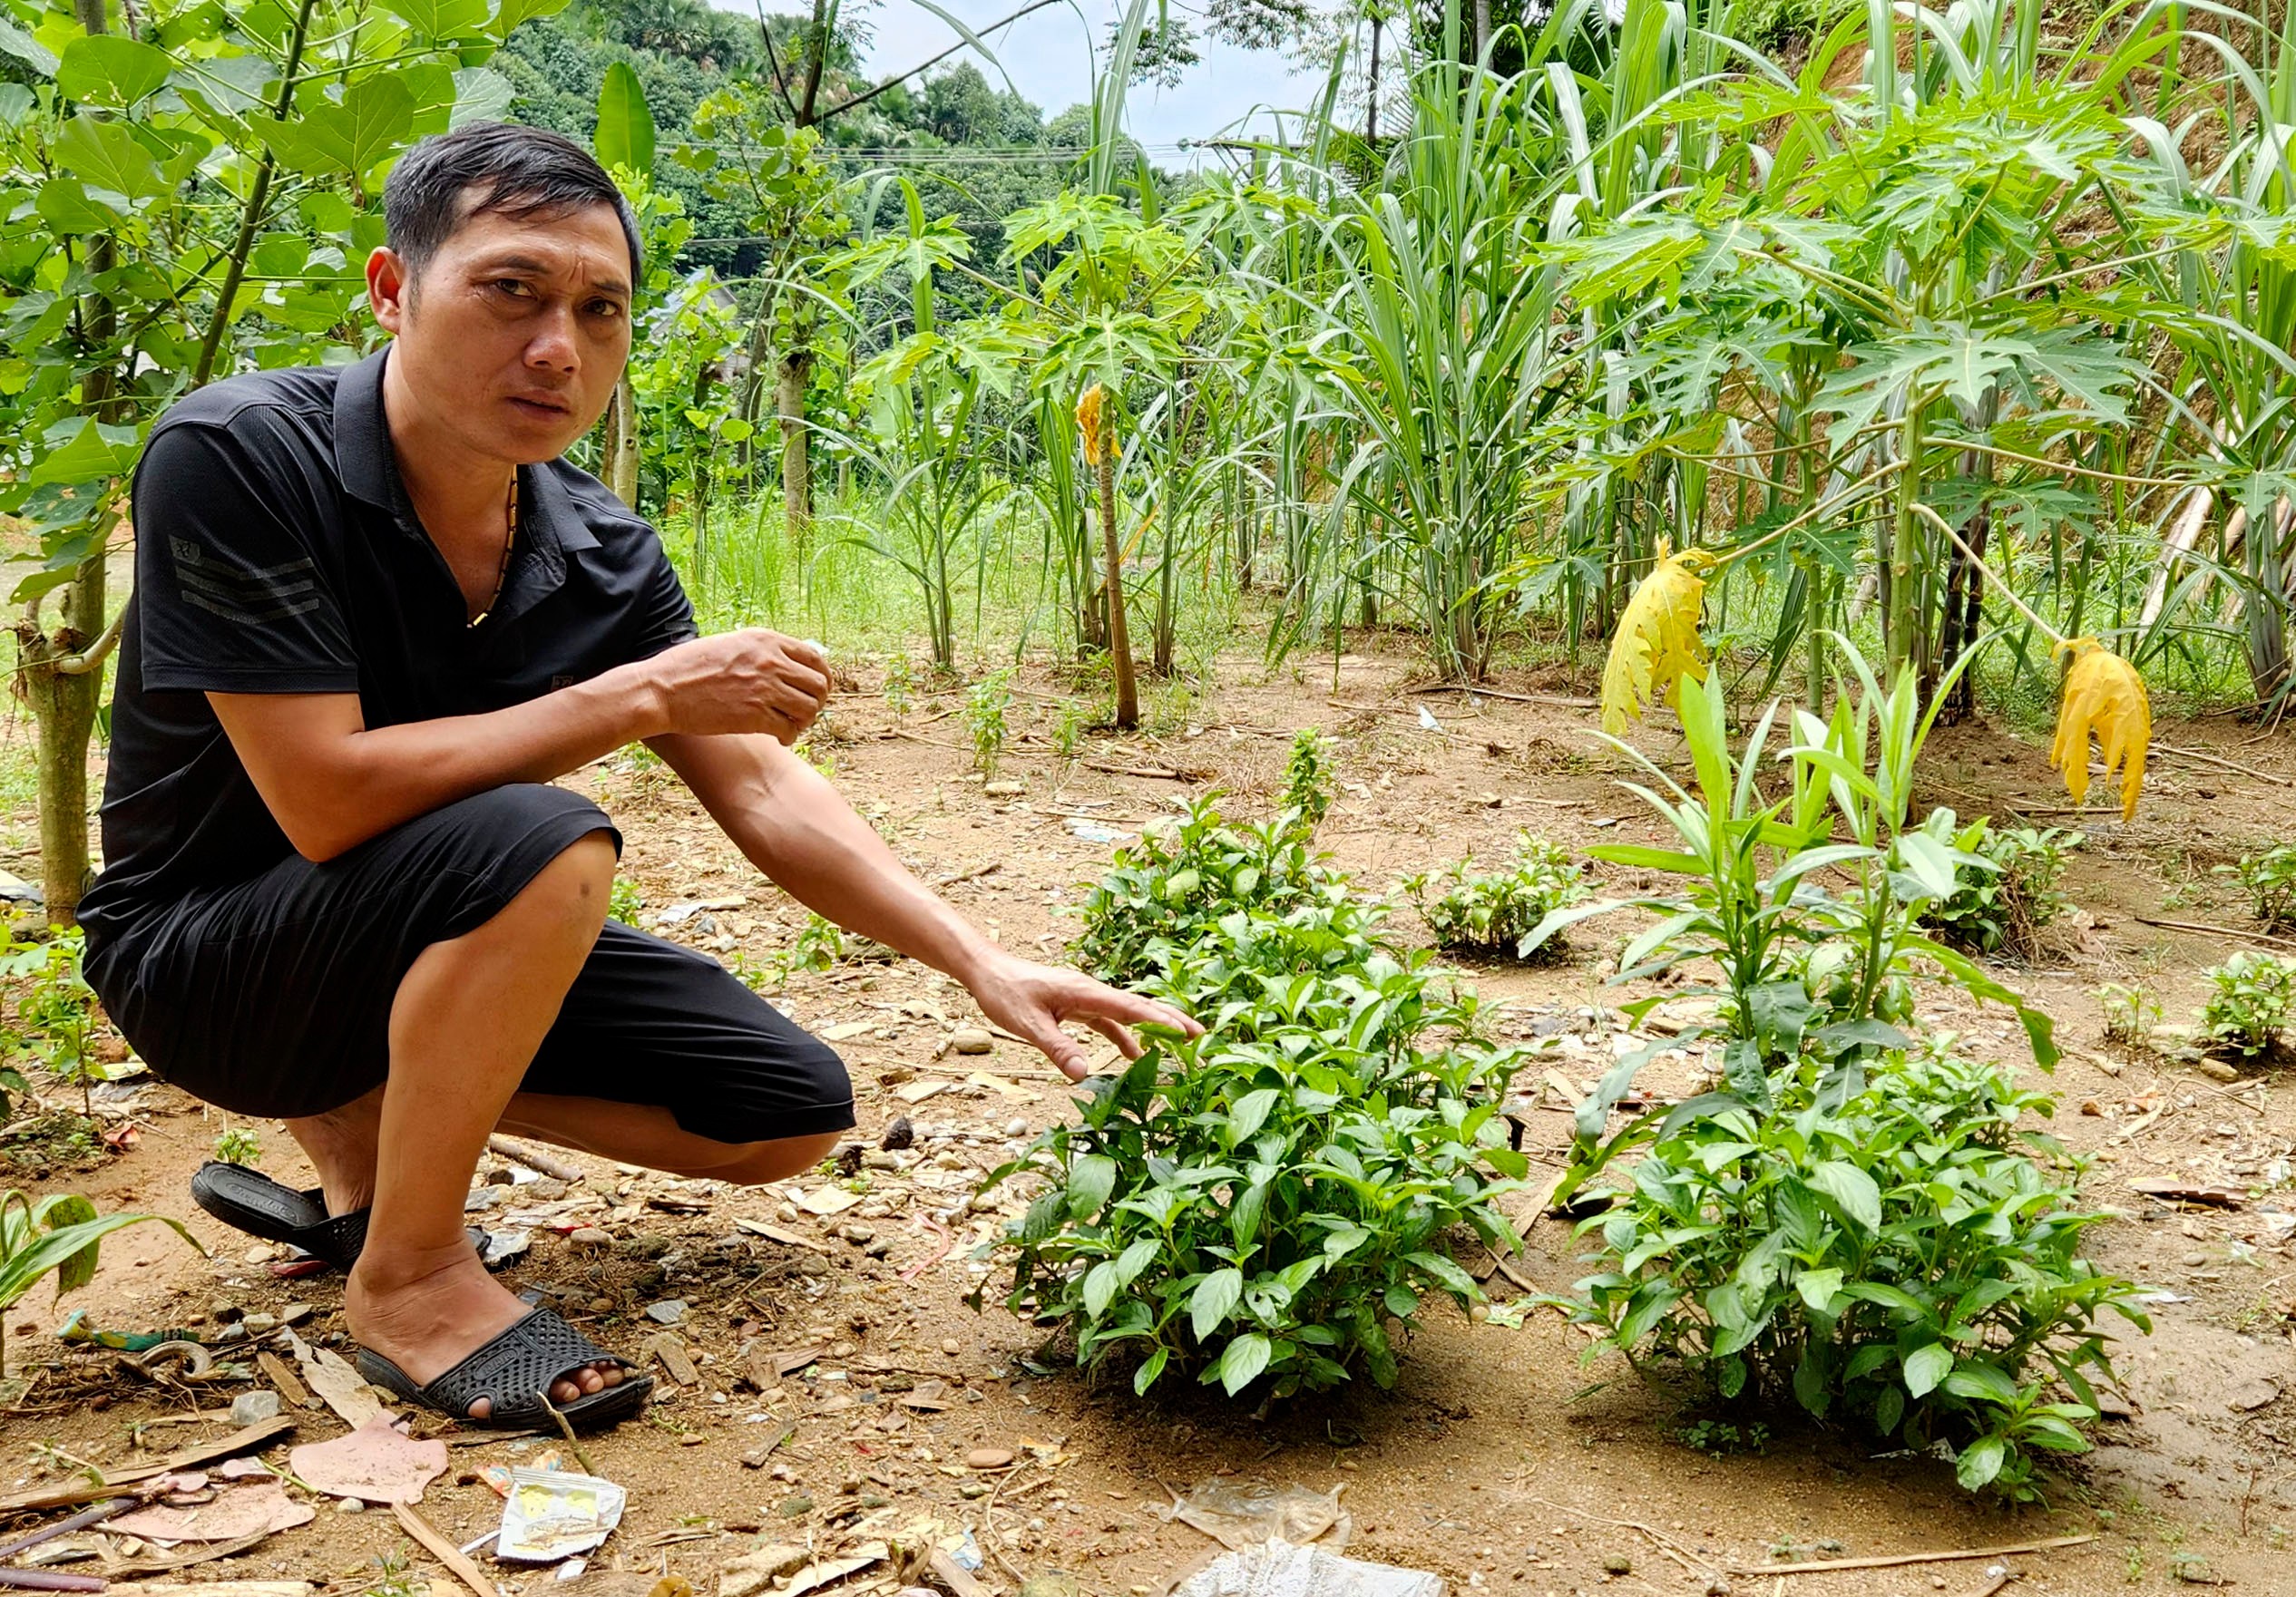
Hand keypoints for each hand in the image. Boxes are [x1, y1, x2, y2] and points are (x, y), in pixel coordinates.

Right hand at [651, 629, 829, 743]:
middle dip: (817, 701)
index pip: (815, 658)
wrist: (663, 690)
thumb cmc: (690, 668)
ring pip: (810, 709)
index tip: (817, 690)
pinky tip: (780, 738)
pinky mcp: (755, 716)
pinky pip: (789, 730)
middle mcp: (771, 661)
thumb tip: (788, 664)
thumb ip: (761, 650)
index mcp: (766, 640)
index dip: (822, 677)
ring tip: (791, 726)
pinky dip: (789, 737)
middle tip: (804, 712)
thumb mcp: (731, 644)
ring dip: (805, 721)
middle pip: (819, 684)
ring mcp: (765, 689)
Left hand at [963, 951, 1201, 1080]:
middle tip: (1200, 1036)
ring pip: (1126, 1012)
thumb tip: (1084, 1075)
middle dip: (1169, 1020)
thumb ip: (1057, 1048)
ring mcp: (1084, 996)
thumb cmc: (1004, 993)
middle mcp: (1090, 991)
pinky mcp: (1076, 1003)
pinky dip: (1125, 1033)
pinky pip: (1108, 1018)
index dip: (1161, 1020)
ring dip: (1151, 1026)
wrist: (986, 970)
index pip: (1131, 1007)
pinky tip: (1133, 1053)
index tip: (1187, 1031)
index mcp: (1084, 992)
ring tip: (1179, 1044)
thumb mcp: (1028, 1025)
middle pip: (1138, 1005)